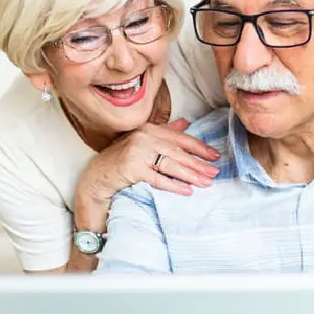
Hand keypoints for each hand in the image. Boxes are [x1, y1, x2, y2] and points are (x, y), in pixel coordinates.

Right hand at [78, 118, 219, 201]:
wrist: (97, 177)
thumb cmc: (122, 160)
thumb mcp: (143, 142)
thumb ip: (164, 132)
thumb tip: (186, 123)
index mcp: (149, 129)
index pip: (180, 138)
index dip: (199, 147)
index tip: (215, 156)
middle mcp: (144, 137)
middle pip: (178, 152)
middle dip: (198, 163)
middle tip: (215, 172)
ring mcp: (137, 152)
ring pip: (171, 165)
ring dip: (191, 175)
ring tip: (206, 183)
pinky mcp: (132, 168)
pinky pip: (158, 179)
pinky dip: (174, 185)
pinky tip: (187, 191)